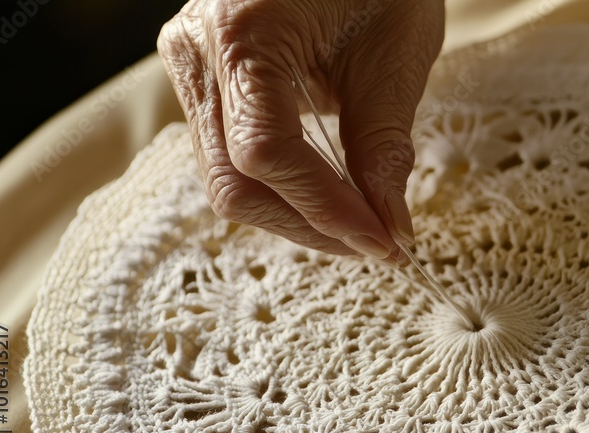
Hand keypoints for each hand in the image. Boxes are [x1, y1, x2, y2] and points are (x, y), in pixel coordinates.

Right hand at [157, 0, 443, 260]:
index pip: (267, 154)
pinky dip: (283, 186)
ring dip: (296, 214)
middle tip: (379, 244)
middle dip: (311, 226)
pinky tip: (329, 195)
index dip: (327, 210)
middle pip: (234, 181)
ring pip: (227, 178)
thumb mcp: (396, 53)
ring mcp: (192, 64)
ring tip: (360, 225)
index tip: (385, 241)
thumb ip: (383, 144)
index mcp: (242, 31)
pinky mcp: (206, 78)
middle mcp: (198, 49)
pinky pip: (231, 155)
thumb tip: (388, 226)